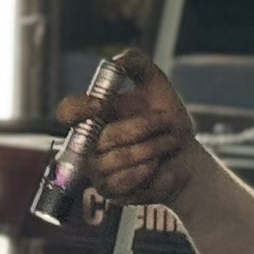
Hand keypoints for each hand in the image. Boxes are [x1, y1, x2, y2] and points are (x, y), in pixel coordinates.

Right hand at [60, 54, 199, 208]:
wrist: (186, 155)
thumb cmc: (167, 119)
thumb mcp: (156, 83)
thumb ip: (136, 63)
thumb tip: (115, 62)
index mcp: (93, 115)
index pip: (68, 111)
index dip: (79, 108)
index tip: (102, 104)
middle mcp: (88, 143)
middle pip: (103, 137)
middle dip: (142, 127)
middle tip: (168, 121)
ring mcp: (96, 169)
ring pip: (116, 159)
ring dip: (151, 148)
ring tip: (169, 143)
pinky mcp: (108, 191)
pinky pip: (122, 182)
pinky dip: (146, 171)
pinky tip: (158, 166)